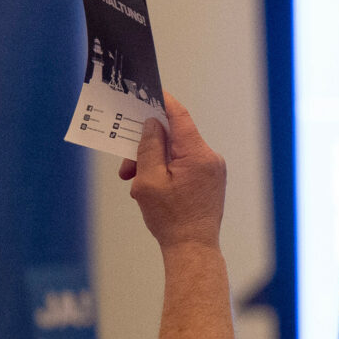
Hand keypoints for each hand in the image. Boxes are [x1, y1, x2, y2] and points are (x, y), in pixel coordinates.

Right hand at [121, 94, 226, 253]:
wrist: (193, 249)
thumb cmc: (170, 218)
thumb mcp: (149, 180)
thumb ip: (149, 147)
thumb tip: (152, 124)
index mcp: (198, 154)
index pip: (180, 116)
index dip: (163, 101)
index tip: (148, 90)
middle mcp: (210, 158)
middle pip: (173, 137)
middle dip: (146, 146)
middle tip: (126, 164)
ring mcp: (212, 169)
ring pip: (175, 152)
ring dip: (152, 162)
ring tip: (133, 181)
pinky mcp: (209, 179)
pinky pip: (182, 165)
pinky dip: (163, 171)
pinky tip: (148, 188)